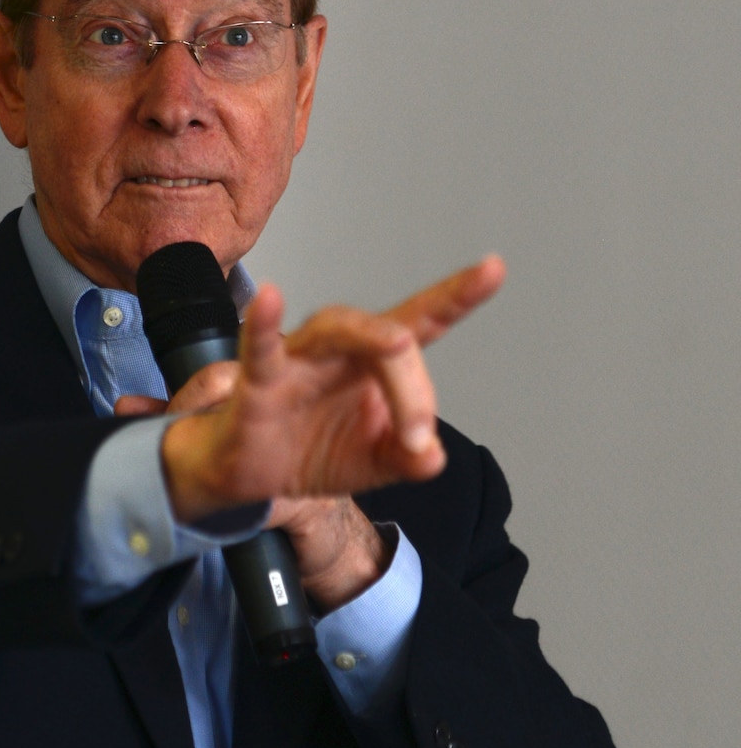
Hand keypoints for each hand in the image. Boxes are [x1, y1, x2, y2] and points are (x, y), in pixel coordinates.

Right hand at [116, 255, 503, 605]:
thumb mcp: (374, 462)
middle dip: (413, 387)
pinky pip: (260, 348)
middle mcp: (340, 349)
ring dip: (375, 347)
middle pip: (389, 335)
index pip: (422, 322)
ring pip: (338, 330)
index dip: (457, 295)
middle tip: (415, 440)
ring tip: (398, 348)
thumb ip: (409, 458)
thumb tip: (432, 457)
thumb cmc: (314, 450)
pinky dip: (263, 324)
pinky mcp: (259, 382)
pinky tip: (269, 299)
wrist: (254, 478)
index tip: (493, 268)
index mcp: (375, 364)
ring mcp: (299, 359)